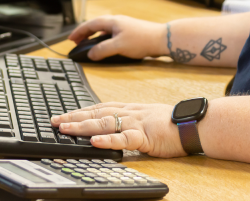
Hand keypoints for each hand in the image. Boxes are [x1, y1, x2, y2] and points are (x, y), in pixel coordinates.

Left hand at [51, 102, 185, 157]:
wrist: (195, 123)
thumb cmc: (175, 123)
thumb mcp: (149, 117)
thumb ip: (132, 121)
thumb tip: (117, 128)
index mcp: (131, 108)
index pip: (100, 107)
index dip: (80, 111)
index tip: (64, 115)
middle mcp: (130, 113)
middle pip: (97, 112)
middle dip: (74, 117)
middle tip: (54, 121)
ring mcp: (137, 123)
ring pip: (105, 123)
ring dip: (83, 126)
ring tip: (65, 128)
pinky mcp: (145, 136)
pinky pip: (124, 138)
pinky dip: (108, 140)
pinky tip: (94, 141)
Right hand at [68, 16, 165, 61]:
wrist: (162, 39)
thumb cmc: (142, 39)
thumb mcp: (118, 46)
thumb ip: (102, 50)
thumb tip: (91, 54)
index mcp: (112, 22)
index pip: (90, 25)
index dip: (79, 32)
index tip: (71, 39)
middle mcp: (117, 22)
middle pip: (96, 26)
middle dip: (85, 34)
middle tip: (77, 42)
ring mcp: (124, 27)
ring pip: (104, 31)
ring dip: (94, 37)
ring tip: (89, 46)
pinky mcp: (130, 33)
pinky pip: (112, 35)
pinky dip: (104, 40)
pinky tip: (106, 48)